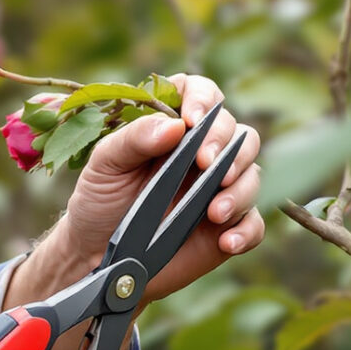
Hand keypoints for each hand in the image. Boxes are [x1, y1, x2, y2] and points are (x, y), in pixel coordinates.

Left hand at [41, 74, 263, 303]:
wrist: (96, 255)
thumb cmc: (99, 200)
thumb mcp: (105, 165)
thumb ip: (134, 138)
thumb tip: (176, 125)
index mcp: (174, 128)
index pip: (203, 94)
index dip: (203, 100)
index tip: (192, 121)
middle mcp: (202, 154)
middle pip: (237, 134)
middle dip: (226, 146)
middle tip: (206, 165)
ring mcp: (218, 190)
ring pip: (252, 175)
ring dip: (239, 191)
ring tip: (214, 212)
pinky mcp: (227, 227)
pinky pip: (254, 224)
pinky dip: (246, 231)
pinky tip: (226, 241)